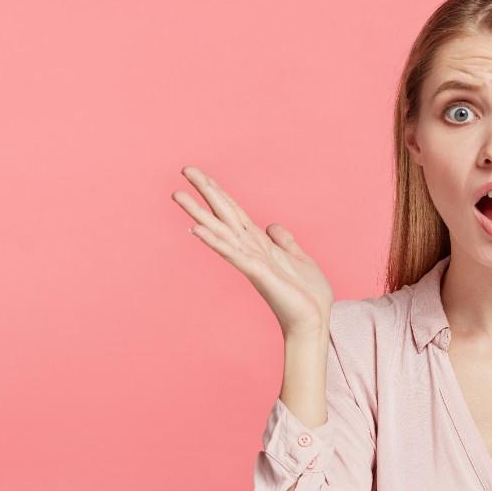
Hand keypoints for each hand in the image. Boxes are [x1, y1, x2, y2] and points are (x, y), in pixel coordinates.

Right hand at [172, 166, 333, 337]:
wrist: (314, 321)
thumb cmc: (308, 296)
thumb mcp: (300, 259)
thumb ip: (285, 242)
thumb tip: (272, 226)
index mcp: (260, 244)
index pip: (235, 212)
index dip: (219, 192)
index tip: (201, 174)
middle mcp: (250, 250)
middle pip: (223, 214)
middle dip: (205, 192)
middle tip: (184, 169)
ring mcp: (251, 261)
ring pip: (220, 231)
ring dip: (199, 213)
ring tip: (178, 195)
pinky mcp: (257, 273)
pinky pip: (232, 254)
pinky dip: (215, 241)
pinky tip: (196, 229)